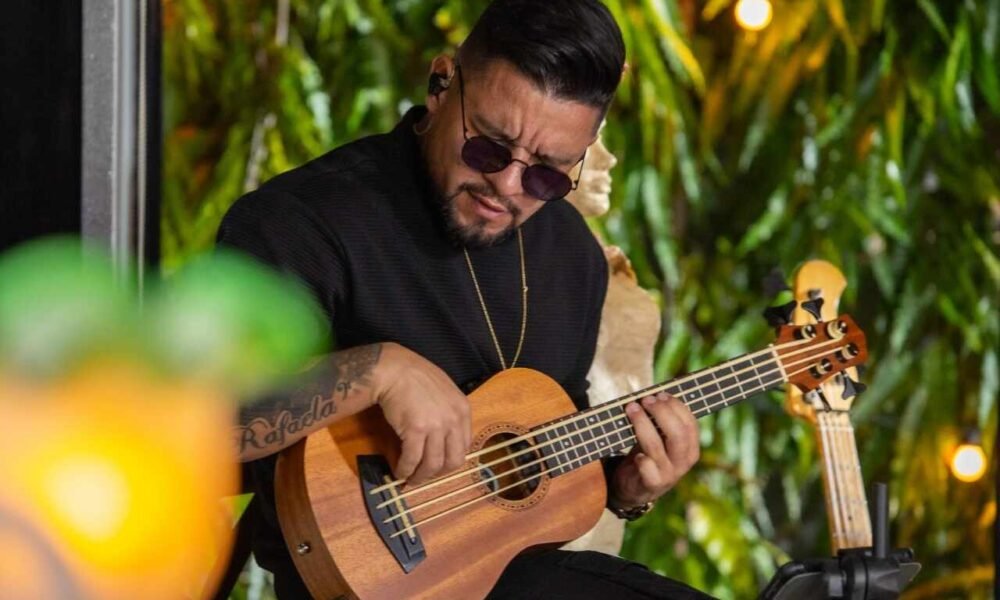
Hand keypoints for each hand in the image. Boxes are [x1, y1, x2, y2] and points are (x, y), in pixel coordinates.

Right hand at [372, 343, 471, 484]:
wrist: (395, 369)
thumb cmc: (416, 377)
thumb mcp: (444, 392)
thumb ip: (450, 414)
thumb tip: (444, 439)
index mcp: (463, 410)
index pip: (464, 447)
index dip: (450, 462)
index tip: (438, 467)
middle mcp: (453, 420)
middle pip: (452, 461)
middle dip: (437, 474)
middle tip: (424, 477)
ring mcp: (436, 425)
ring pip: (432, 464)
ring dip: (420, 477)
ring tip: (409, 479)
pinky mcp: (415, 430)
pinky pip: (412, 459)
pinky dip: (405, 469)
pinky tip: (399, 471)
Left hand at [610, 392, 699, 507]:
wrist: (636, 488)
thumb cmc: (649, 455)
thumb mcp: (660, 439)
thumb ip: (662, 421)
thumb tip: (653, 393)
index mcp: (691, 448)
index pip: (690, 424)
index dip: (676, 407)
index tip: (660, 394)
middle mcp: (683, 461)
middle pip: (677, 434)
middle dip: (661, 413)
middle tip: (645, 400)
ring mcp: (668, 473)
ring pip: (656, 446)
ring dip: (642, 424)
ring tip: (631, 409)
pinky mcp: (652, 484)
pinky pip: (647, 469)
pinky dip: (641, 459)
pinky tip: (635, 453)